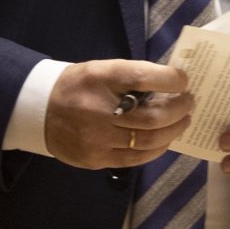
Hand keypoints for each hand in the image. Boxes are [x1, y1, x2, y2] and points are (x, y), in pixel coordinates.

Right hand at [44, 59, 192, 169]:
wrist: (40, 110)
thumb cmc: (79, 85)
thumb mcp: (103, 69)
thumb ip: (134, 75)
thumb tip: (172, 82)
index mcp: (100, 78)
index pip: (142, 78)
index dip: (169, 79)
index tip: (184, 80)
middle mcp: (98, 109)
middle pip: (151, 116)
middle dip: (178, 110)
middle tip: (189, 103)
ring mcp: (97, 139)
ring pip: (147, 141)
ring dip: (172, 131)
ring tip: (183, 122)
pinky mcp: (96, 159)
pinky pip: (135, 158)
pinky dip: (156, 149)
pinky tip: (165, 140)